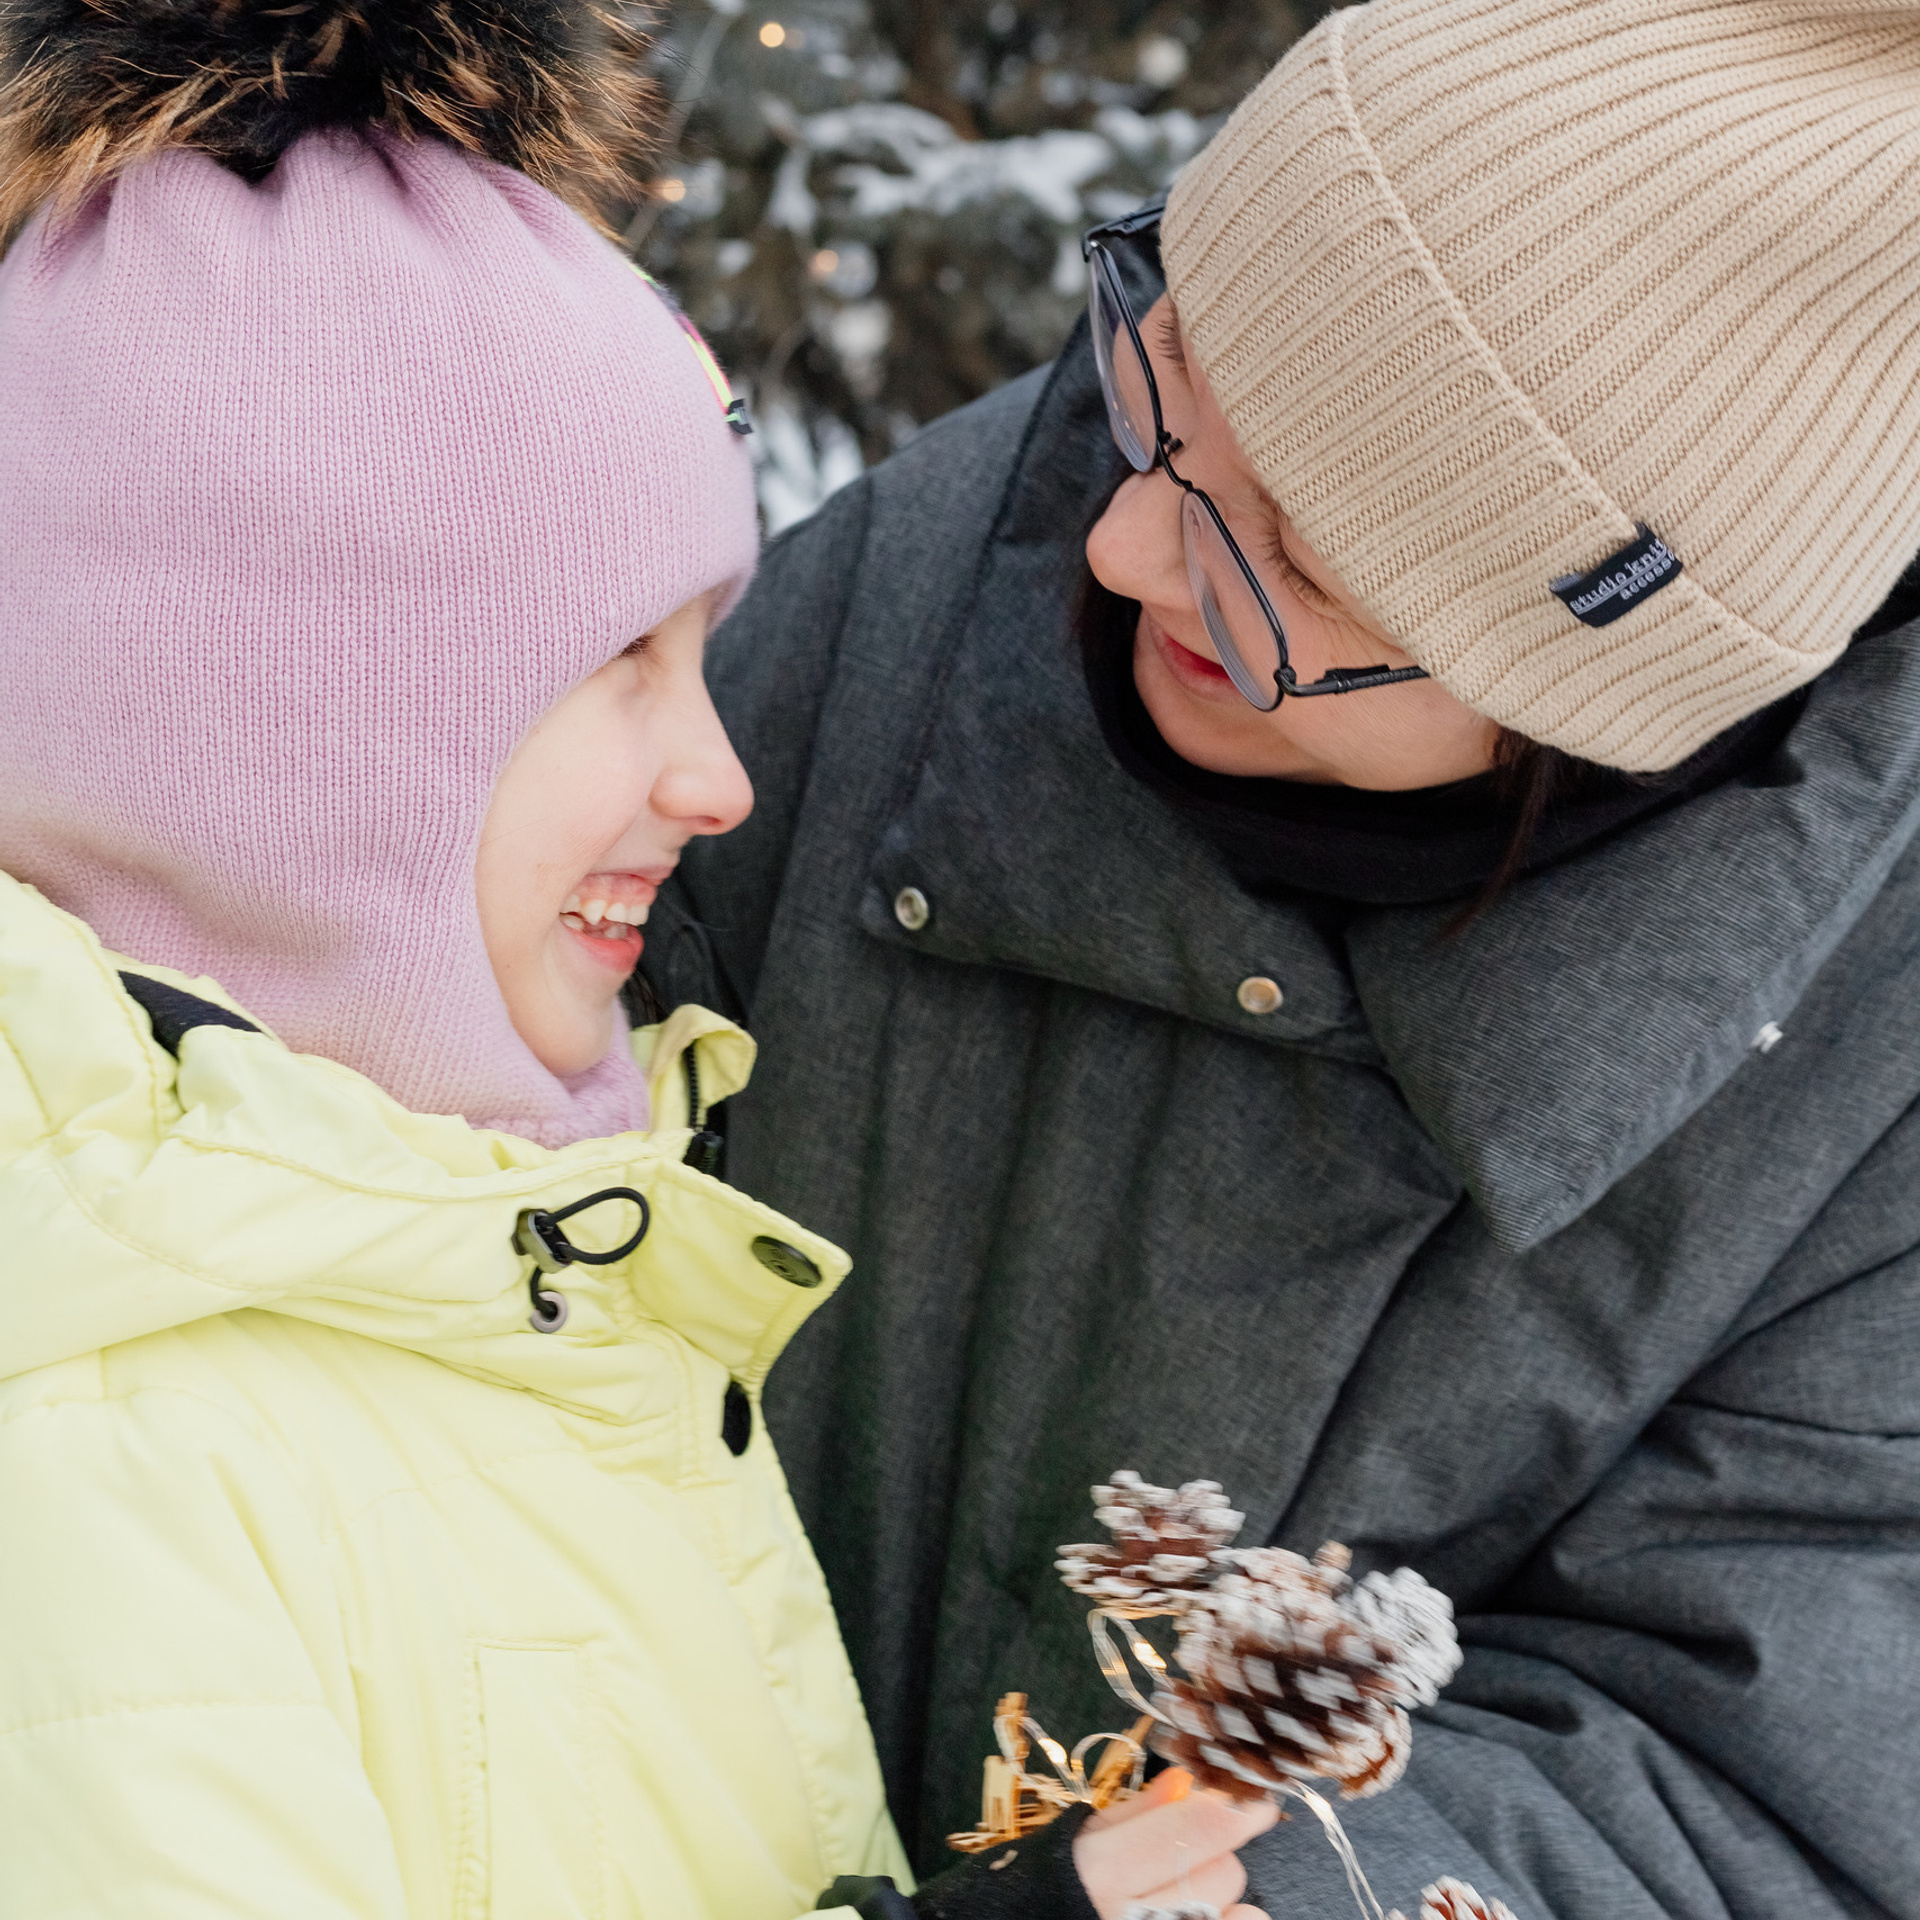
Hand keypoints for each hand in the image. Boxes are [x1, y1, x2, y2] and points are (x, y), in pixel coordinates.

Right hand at [1072, 1767, 1275, 1919]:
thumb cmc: (1042, 1891)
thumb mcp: (1077, 1844)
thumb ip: (1134, 1814)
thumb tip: (1185, 1780)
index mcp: (1101, 1873)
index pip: (1197, 1828)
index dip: (1235, 1808)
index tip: (1255, 1799)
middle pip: (1222, 1873)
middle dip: (1210, 1857)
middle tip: (1180, 1859)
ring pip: (1237, 1914)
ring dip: (1218, 1900)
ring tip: (1182, 1899)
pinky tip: (1198, 1918)